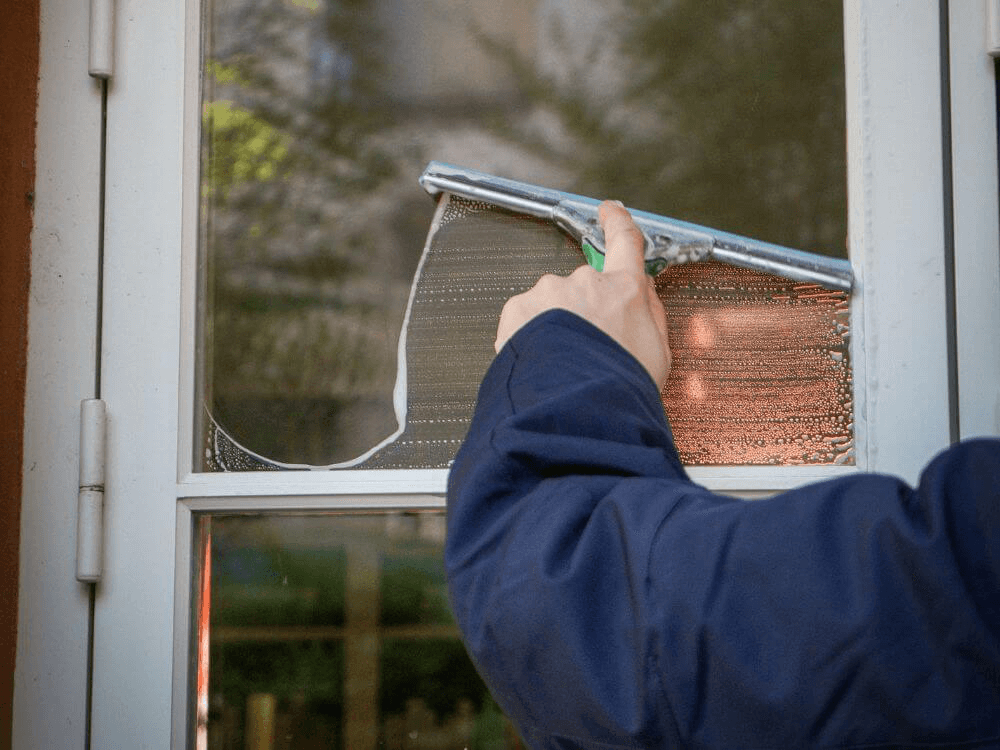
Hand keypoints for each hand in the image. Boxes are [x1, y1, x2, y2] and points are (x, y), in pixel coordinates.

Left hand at [495, 201, 671, 387]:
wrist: (577, 408)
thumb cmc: (619, 387)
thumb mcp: (657, 353)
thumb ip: (650, 313)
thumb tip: (643, 287)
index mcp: (624, 289)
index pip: (624, 242)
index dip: (616, 221)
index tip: (609, 210)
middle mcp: (585, 281)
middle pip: (584, 286)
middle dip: (583, 311)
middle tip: (586, 349)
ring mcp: (549, 292)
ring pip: (550, 303)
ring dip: (553, 326)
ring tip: (563, 364)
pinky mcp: (518, 308)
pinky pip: (524, 318)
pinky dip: (529, 337)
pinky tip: (543, 363)